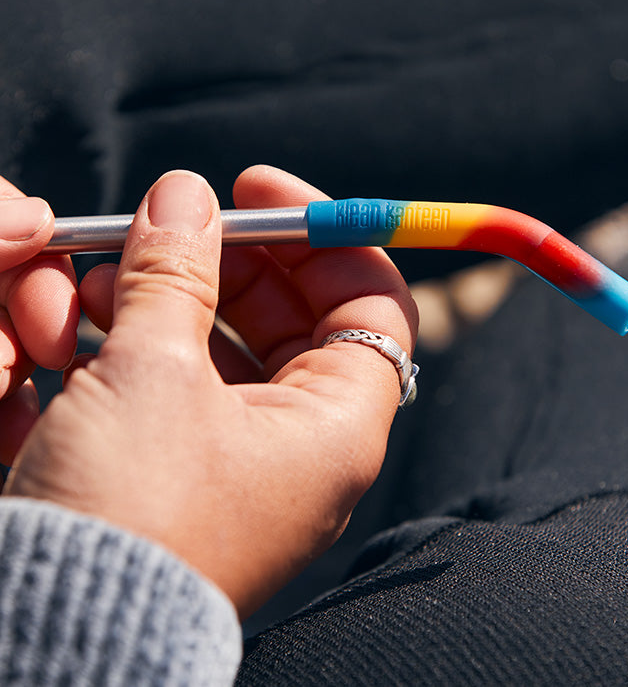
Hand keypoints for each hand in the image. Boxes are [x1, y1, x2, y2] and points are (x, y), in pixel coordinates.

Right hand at [5, 167, 417, 618]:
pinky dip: (145, 348)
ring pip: (229, 349)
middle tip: (169, 227)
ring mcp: (247, 460)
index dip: (323, 235)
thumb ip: (175, 275)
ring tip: (100, 277)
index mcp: (337, 426)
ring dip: (171, 300)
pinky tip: (88, 328)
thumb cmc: (131, 515)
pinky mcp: (190, 472)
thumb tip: (184, 198)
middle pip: (294, 319)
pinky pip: (182, 387)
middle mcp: (304, 446)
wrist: (60, 632)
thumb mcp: (152, 373)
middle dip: (231, 263)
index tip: (255, 191)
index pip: (371, 303)